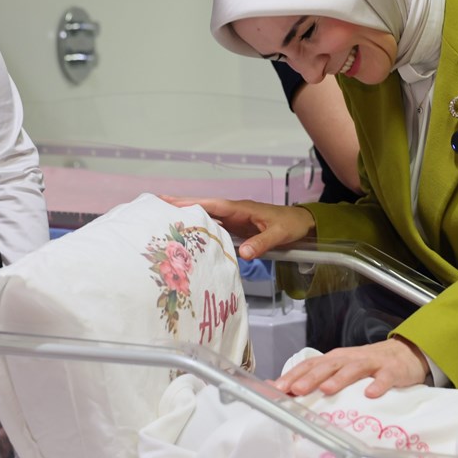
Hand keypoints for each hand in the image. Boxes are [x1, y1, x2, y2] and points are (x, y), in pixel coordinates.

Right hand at [158, 196, 315, 259]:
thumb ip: (262, 243)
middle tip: (155, 205)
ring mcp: (234, 219)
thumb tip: (243, 253)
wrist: (302, 224)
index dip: (192, 203)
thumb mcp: (279, 234)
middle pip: (203, 207)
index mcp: (241, 208)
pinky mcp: (236, 228)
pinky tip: (187, 234)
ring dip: (187, 216)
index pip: (212, 204)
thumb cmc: (291, 225)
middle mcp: (233, 211)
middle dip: (181, 205)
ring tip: (163, 220)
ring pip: (206, 216)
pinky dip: (199, 228)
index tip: (170, 203)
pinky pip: (214, 226)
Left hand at [271, 336, 428, 398]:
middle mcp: (349, 358)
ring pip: (353, 369)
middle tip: (296, 390)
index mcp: (335, 359)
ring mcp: (370, 363)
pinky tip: (370, 394)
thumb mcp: (342, 369)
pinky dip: (378, 385)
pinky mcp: (390, 370)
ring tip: (327, 390)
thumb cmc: (367, 364)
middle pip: (328, 366)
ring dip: (339, 378)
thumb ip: (319, 377)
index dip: (293, 375)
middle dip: (311, 378)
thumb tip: (288, 391)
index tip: (277, 388)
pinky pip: (384, 377)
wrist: (404, 353)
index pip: (310, 364)